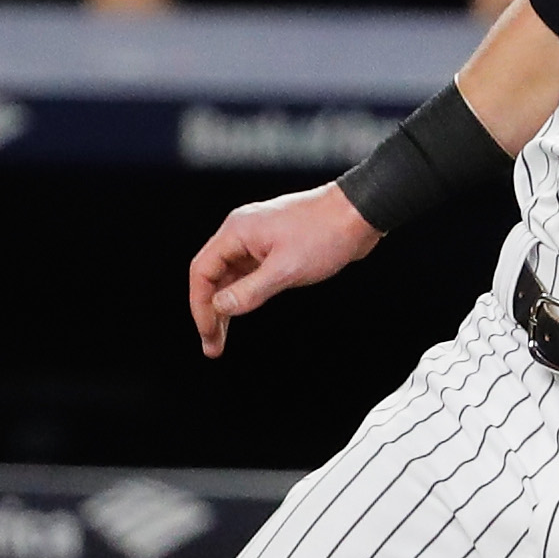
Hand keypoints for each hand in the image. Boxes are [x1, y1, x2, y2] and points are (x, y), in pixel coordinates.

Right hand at [187, 183, 379, 357]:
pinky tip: (245, 311)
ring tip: (223, 337)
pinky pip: (248, 273)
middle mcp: (243, 233)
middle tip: (212, 345)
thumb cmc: (325, 232)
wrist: (358, 212)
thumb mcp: (286, 270)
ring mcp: (259, 240)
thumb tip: (221, 307)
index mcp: (238, 232)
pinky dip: (243, 294)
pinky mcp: (275, 246)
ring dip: (227, 306)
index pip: (202, 272)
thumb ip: (250, 291)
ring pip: (231, 277)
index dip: (200, 306)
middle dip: (210, 311)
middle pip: (213, 276)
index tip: (208, 334)